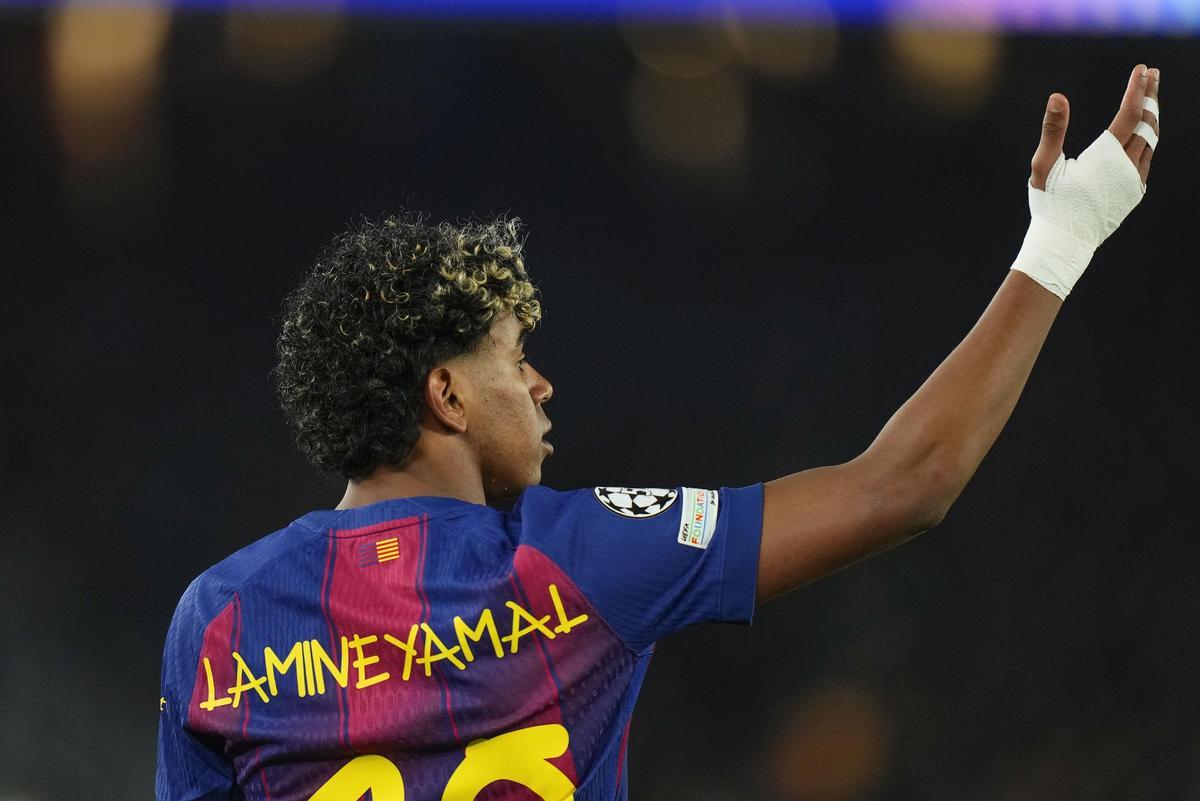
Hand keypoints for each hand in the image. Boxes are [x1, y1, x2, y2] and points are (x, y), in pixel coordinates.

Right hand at [1011, 64, 1158, 299]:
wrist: (1065, 243)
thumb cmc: (1050, 205)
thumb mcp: (1044, 166)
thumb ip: (1053, 130)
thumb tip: (1057, 96)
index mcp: (1106, 157)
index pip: (1130, 114)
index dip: (1137, 89)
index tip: (1142, 69)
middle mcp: (1127, 167)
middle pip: (1147, 123)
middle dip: (1150, 96)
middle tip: (1153, 74)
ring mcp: (1134, 181)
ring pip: (1151, 141)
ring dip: (1151, 117)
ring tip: (1149, 99)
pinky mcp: (1134, 192)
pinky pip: (1146, 158)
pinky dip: (1147, 139)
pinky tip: (1141, 133)